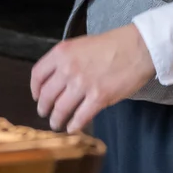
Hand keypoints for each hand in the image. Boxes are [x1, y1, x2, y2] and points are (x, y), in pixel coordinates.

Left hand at [30, 25, 155, 132]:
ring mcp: (83, 84)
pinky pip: (80, 117)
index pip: (38, 74)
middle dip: (44, 108)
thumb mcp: (82, 44)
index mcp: (62, 53)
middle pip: (47, 95)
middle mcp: (68, 69)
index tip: (37, 96)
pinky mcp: (98, 98)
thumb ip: (67, 59)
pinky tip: (73, 128)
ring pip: (61, 109)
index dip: (35, 89)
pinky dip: (74, 125)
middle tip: (45, 114)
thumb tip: (58, 79)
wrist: (138, 47)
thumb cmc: (112, 44)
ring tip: (57, 124)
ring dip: (56, 120)